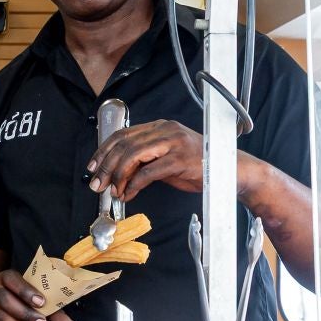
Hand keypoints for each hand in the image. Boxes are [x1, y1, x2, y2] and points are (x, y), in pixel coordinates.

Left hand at [88, 119, 203, 200]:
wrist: (228, 170)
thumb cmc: (197, 165)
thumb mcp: (166, 157)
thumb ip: (144, 160)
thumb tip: (117, 174)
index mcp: (159, 126)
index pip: (123, 134)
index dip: (103, 150)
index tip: (92, 166)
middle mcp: (165, 130)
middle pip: (124, 145)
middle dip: (106, 166)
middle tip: (97, 184)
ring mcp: (173, 143)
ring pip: (133, 156)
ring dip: (118, 176)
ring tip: (113, 191)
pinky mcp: (180, 160)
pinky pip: (148, 172)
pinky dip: (134, 185)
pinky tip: (129, 194)